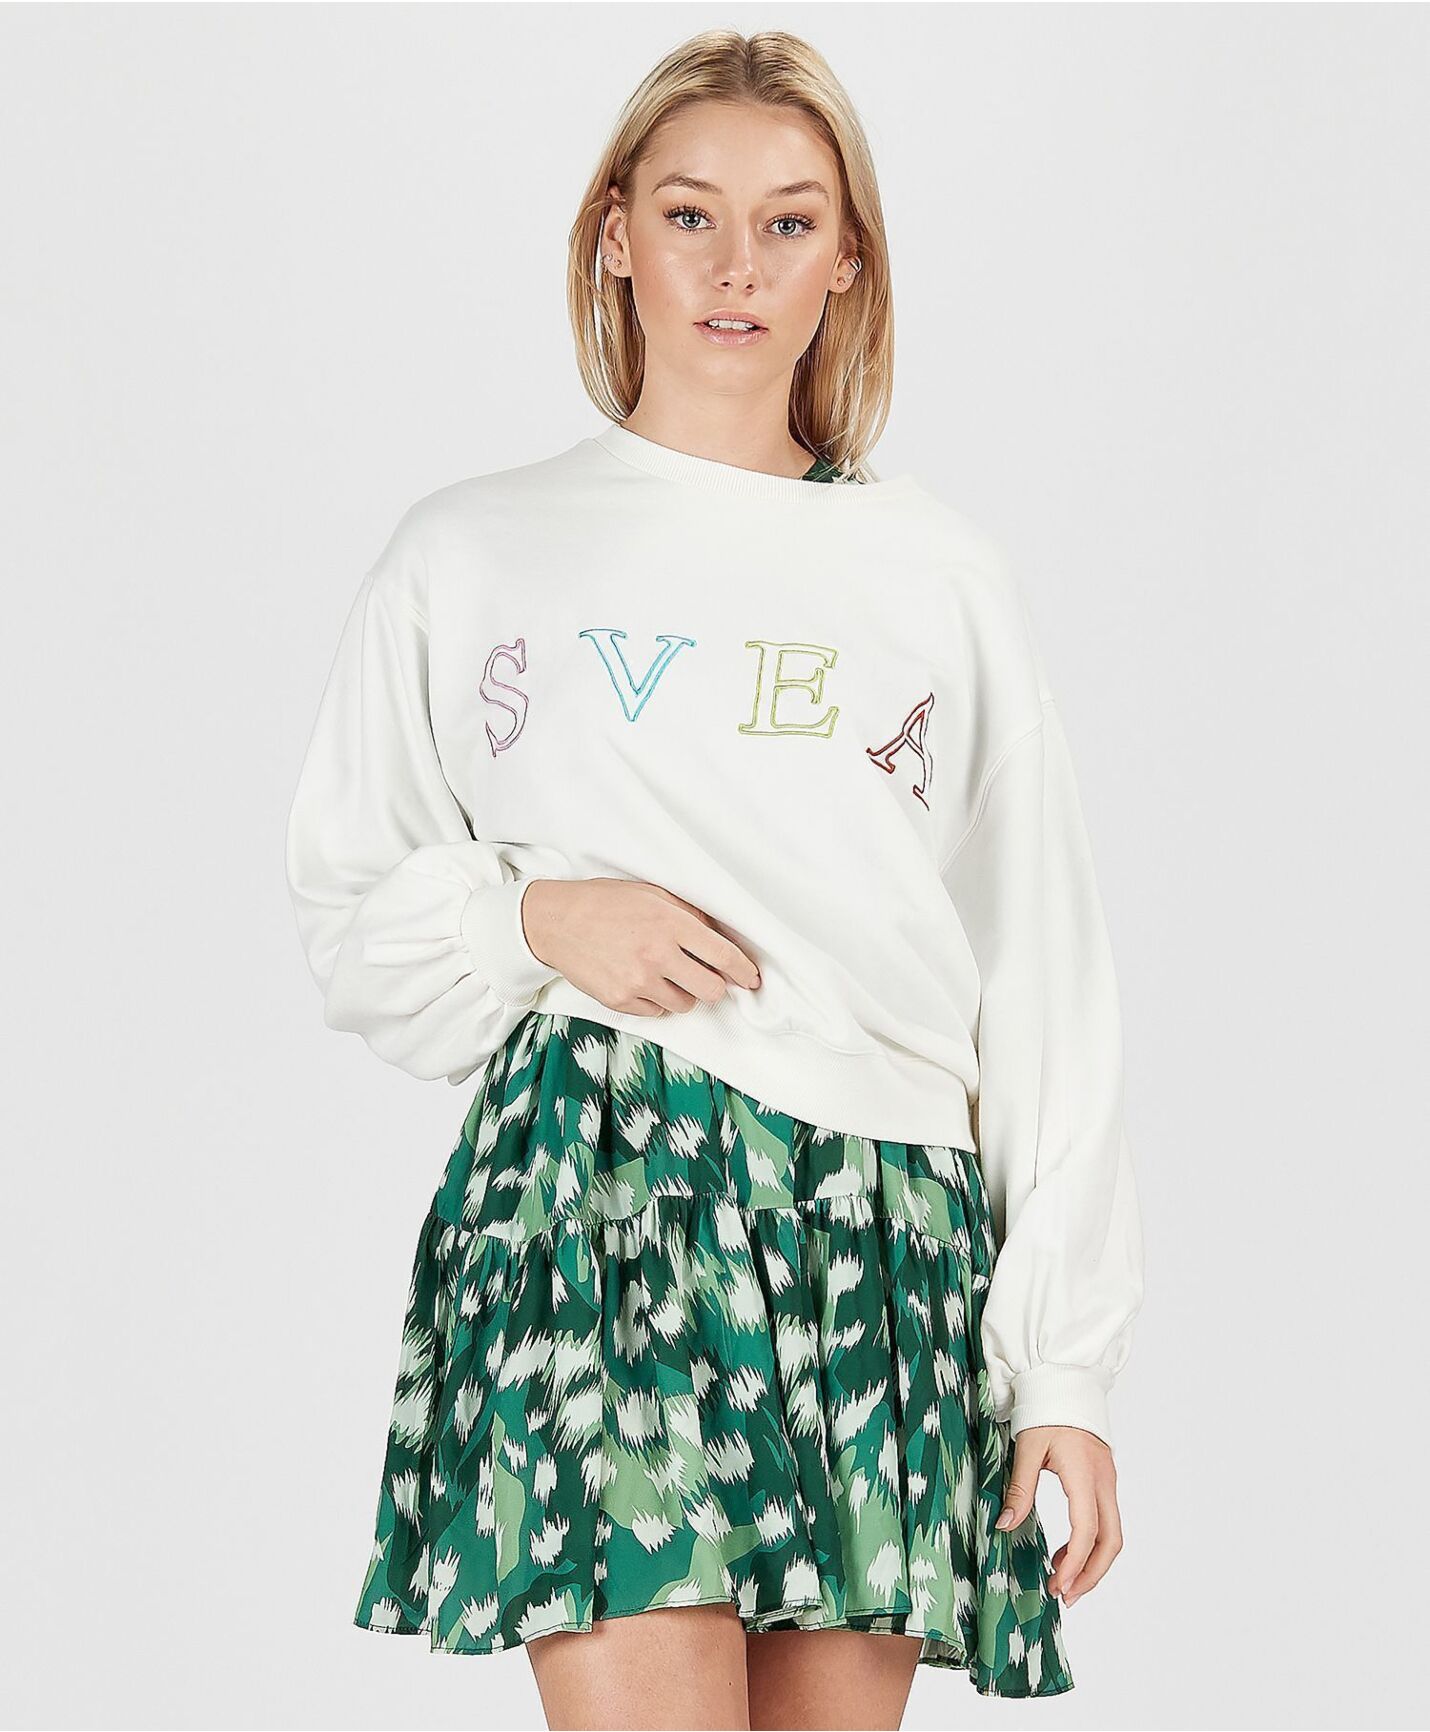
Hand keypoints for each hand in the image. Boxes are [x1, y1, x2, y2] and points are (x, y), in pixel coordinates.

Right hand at [521, 877, 761, 1014]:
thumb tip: (720, 937)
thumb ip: (689, 915)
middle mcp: (657, 955)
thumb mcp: (652, 894)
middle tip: (706, 976)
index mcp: (670, 923)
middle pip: (712, 990)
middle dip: (715, 985)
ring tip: (664, 972)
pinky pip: (657, 1012)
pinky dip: (657, 1000)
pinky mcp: (621, 1000)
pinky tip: (642, 979)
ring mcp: (638, 981)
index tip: (751, 978)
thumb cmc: (605, 903)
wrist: (555, 922)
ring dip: (683, 993)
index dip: (744, 971)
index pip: (723, 955)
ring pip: (685, 1004)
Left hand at [995, 1425, 1122, 1606]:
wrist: (1065, 1383)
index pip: (1087, 1529)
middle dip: (1092, 1574)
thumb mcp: (1026, 1447)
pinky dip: (1091, 1543)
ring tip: (1064, 1581)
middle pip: (1112, 1541)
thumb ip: (1019, 1488)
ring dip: (1093, 1562)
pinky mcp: (1104, 1480)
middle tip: (1066, 1595)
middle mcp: (1104, 1481)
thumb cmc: (1045, 1411)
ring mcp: (1108, 1481)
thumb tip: (1004, 1527)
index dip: (1076, 1562)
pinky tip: (1067, 1553)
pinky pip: (1105, 1520)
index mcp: (1085, 1473)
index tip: (1058, 1585)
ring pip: (1113, 1534)